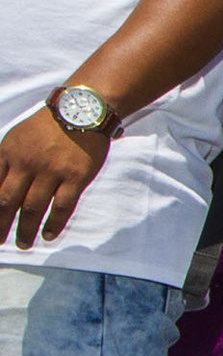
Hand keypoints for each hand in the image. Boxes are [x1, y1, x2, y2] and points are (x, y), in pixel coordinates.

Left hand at [0, 109, 109, 247]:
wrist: (81, 111)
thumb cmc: (48, 127)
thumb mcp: (16, 139)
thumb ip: (4, 161)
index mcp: (7, 153)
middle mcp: (26, 163)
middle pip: (6, 201)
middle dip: (0, 224)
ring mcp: (51, 171)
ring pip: (32, 208)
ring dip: (25, 230)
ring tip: (22, 244)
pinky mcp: (75, 177)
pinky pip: (62, 207)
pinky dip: (53, 224)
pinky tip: (48, 236)